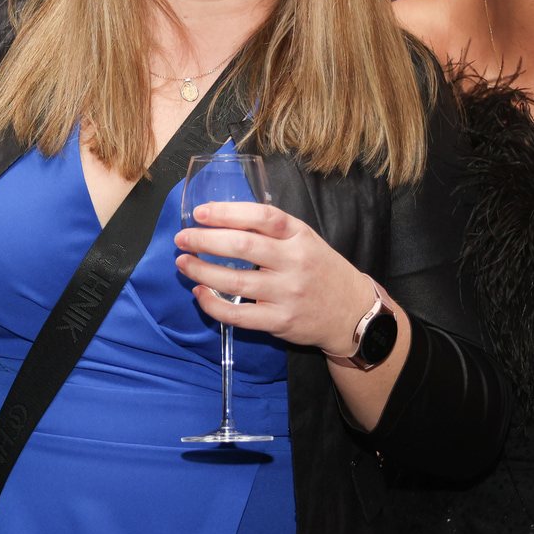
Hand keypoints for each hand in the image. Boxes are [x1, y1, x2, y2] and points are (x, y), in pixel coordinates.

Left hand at [173, 200, 375, 354]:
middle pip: (242, 246)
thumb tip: (221, 219)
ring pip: (234, 281)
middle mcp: (294, 262)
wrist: (352, 312)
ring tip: (183, 263)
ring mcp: (287, 293)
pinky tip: (199, 293)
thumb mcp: (305, 240)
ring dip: (201, 270)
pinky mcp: (280, 321)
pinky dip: (212, 304)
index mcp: (299, 235)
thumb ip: (272, 230)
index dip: (227, 212)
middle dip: (204, 240)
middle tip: (182, 238)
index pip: (261, 217)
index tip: (200, 213)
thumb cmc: (320, 270)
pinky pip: (238, 315)